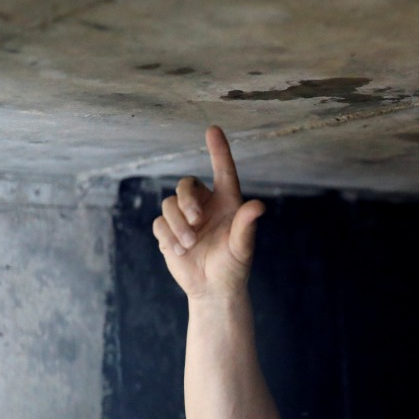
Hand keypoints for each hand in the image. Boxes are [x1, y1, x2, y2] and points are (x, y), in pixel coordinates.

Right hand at [153, 125, 264, 298]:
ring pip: (169, 203)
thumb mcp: (242, 248)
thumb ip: (246, 226)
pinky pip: (159, 223)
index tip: (213, 129)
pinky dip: (168, 235)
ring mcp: (184, 218)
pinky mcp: (168, 232)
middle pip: (186, 184)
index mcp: (227, 203)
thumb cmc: (233, 267)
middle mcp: (204, 205)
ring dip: (178, 224)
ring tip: (190, 244)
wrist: (213, 289)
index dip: (218, 150)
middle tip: (196, 220)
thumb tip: (259, 206)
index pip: (222, 171)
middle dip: (187, 200)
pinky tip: (180, 251)